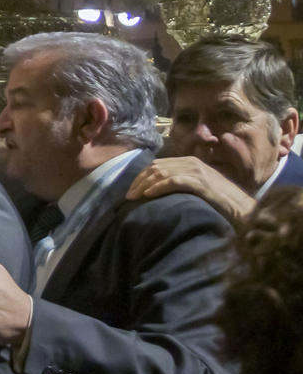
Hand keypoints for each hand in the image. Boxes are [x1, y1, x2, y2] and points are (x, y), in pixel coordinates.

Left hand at [127, 156, 255, 226]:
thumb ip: (182, 184)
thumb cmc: (222, 203)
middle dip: (139, 181)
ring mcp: (198, 172)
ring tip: (134, 197)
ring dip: (144, 185)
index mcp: (190, 162)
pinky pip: (175, 182)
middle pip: (156, 168)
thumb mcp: (199, 189)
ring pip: (162, 173)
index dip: (141, 177)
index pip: (158, 165)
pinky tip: (149, 195)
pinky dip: (159, 187)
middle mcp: (192, 163)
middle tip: (128, 196)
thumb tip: (158, 189)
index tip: (131, 190)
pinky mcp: (202, 183)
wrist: (246, 210)